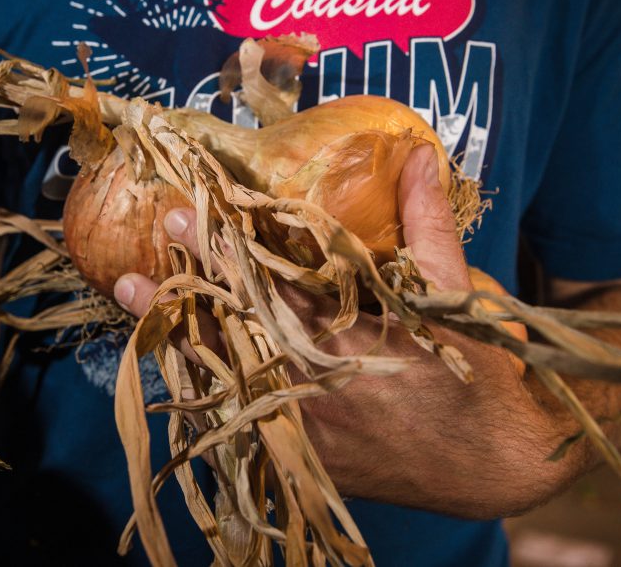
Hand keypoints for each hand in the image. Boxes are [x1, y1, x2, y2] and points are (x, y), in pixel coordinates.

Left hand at [113, 145, 553, 517]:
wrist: (491, 464)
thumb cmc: (472, 376)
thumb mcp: (454, 295)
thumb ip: (427, 225)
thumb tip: (418, 156)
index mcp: (350, 334)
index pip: (271, 280)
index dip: (224, 245)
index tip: (187, 209)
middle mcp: (314, 382)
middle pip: (236, 326)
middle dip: (187, 287)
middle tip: (140, 251)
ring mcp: (300, 424)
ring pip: (224, 372)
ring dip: (175, 332)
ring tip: (129, 292)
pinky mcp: (298, 455)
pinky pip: (235, 419)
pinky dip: (202, 385)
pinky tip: (167, 358)